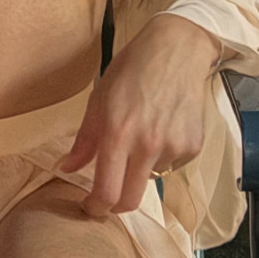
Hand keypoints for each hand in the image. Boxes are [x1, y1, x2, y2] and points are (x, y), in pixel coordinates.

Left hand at [58, 15, 218, 215]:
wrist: (176, 49)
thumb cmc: (131, 69)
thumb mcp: (100, 97)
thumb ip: (85, 138)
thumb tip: (66, 168)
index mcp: (118, 131)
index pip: (106, 190)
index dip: (95, 207)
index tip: (90, 208)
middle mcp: (147, 143)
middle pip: (130, 200)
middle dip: (116, 204)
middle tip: (108, 194)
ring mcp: (173, 147)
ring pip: (150, 180)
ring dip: (139, 170)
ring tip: (140, 136)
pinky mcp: (193, 146)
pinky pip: (171, 166)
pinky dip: (161, 157)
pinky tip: (161, 128)